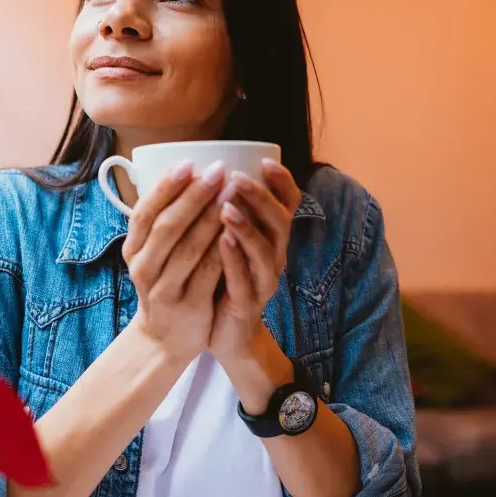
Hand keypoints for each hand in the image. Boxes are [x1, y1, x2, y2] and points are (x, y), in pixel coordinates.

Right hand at [124, 160, 226, 364]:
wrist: (164, 339)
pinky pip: (207, 273)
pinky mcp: (189, 306)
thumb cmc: (164, 284)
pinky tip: (236, 230)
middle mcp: (143, 269)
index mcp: (133, 251)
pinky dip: (221, 250)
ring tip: (231, 192)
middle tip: (217, 170)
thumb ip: (160, 223)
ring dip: (211, 218)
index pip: (144, 213)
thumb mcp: (150, 255)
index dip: (165, 187)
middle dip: (193, 196)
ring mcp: (164, 290)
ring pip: (188, 249)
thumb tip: (179, 172)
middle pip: (167, 227)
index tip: (188, 162)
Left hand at [210, 159, 301, 359]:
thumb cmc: (225, 281)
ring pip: (265, 251)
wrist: (227, 335)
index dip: (282, 183)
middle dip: (259, 198)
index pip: (288, 205)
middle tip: (235, 178)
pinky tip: (222, 242)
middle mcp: (274, 257)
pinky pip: (244, 280)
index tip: (265, 161)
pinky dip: (234, 259)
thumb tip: (207, 172)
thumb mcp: (231, 243)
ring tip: (226, 208)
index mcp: (272, 239)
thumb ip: (228, 213)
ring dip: (246, 227)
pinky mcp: (248, 304)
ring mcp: (263, 282)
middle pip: (279, 223)